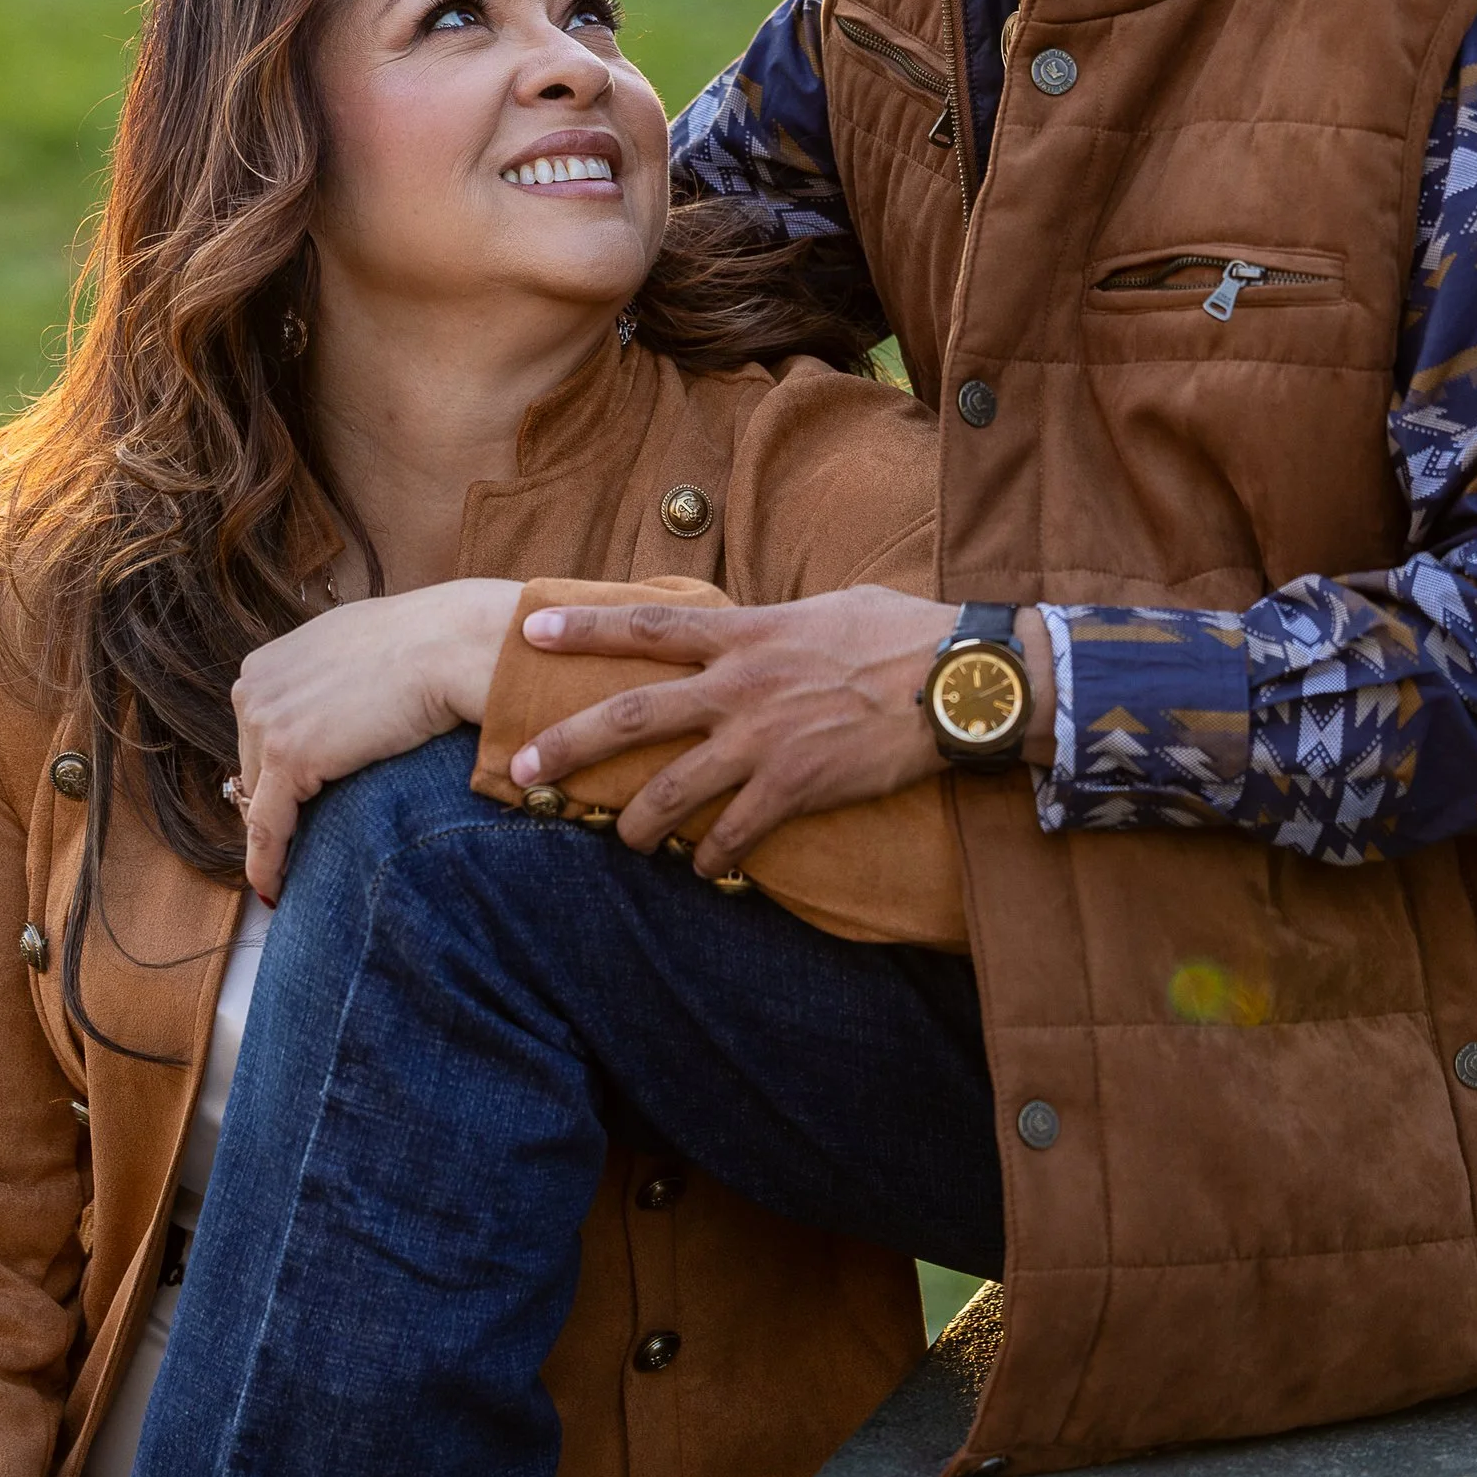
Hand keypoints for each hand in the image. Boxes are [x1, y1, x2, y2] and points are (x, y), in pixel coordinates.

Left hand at [232, 578, 521, 904]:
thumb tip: (330, 707)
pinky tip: (275, 889)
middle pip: (253, 769)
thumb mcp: (350, 648)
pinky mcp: (289, 756)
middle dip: (278, 802)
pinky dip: (268, 863)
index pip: (258, 737)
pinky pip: (269, 826)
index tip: (290, 807)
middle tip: (302, 840)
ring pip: (261, 801)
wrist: (448, 645)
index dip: (276, 776)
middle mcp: (254, 689)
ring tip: (294, 870)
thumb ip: (322, 677)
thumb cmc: (421, 643)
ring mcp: (267, 721)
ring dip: (279, 833)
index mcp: (265, 664)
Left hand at [510, 588, 1052, 875]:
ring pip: (673, 791)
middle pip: (631, 716)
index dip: (583, 629)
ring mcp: (764, 740)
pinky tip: (706, 869)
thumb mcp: (827, 607)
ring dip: (637, 822)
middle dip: (568, 744)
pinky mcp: (798, 787)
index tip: (528, 633)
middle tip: (521, 767)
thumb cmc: (901, 632)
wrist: (955, 679)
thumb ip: (776, 622)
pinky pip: (737, 833)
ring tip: (620, 840)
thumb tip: (757, 626)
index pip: (644, 626)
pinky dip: (714, 856)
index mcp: (743, 633)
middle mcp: (739, 686)